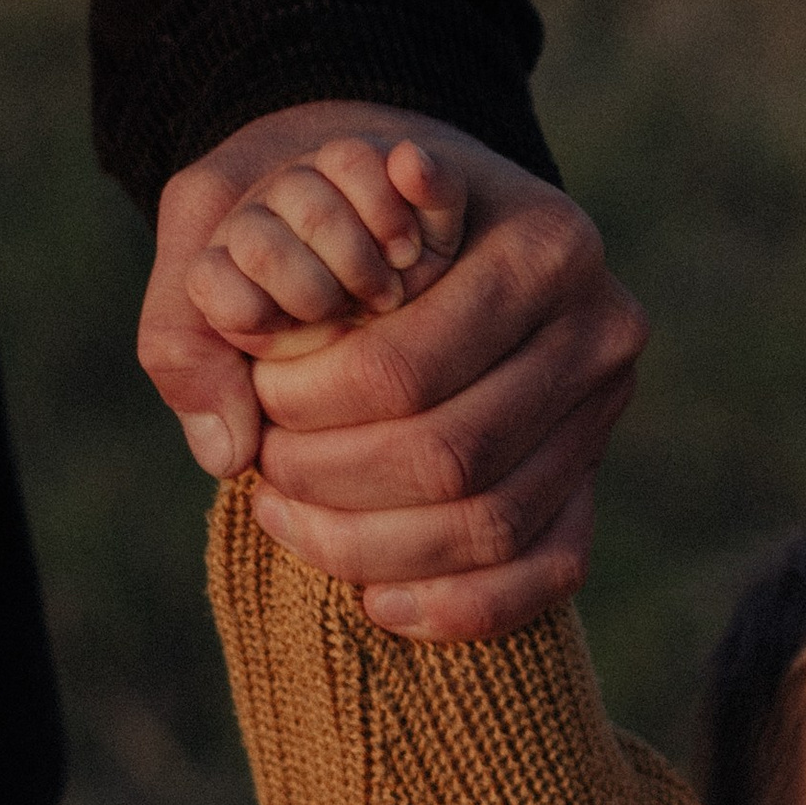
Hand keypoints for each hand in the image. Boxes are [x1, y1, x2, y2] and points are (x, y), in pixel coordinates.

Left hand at [140, 100, 647, 638]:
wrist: (405, 207)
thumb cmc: (321, 201)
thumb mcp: (243, 200)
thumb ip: (199, 303)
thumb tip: (225, 448)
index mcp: (541, 241)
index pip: (408, 369)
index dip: (311, 409)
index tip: (255, 400)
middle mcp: (599, 327)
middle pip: (454, 456)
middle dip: (337, 481)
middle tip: (265, 471)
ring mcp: (606, 412)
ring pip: (493, 523)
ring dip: (375, 548)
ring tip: (291, 522)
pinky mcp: (594, 476)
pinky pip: (548, 570)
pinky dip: (460, 604)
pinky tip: (376, 603)